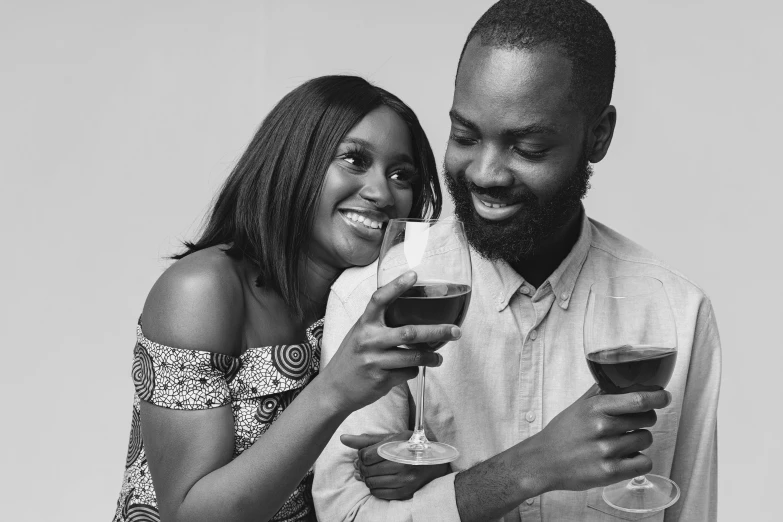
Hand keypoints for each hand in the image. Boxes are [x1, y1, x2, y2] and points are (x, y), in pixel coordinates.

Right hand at [321, 271, 460, 412]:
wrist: (334, 389)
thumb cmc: (352, 358)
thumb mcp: (360, 335)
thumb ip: (380, 324)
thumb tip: (413, 313)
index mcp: (363, 324)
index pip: (379, 299)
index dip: (396, 286)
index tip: (414, 275)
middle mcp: (368, 340)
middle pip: (409, 332)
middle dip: (437, 331)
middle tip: (455, 330)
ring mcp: (374, 361)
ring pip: (413, 357)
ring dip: (431, 357)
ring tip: (439, 358)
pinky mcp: (380, 380)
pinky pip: (407, 373)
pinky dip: (414, 370)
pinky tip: (410, 369)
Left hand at [342, 432, 451, 499]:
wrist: (435, 462)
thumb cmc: (411, 446)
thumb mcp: (392, 437)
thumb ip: (367, 440)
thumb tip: (343, 438)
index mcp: (397, 447)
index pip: (365, 455)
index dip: (362, 455)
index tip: (366, 454)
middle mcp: (401, 464)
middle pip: (366, 470)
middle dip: (362, 467)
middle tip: (367, 464)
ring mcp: (404, 480)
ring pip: (370, 483)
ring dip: (368, 478)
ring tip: (375, 471)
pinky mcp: (404, 492)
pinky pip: (378, 493)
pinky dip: (375, 487)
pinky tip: (381, 480)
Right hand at [525, 385, 671, 491]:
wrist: (544, 461)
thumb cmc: (562, 433)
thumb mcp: (578, 406)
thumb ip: (600, 392)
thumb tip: (619, 376)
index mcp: (596, 407)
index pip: (639, 399)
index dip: (658, 397)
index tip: (664, 397)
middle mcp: (602, 428)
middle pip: (648, 419)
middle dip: (644, 420)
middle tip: (630, 424)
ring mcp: (607, 451)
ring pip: (646, 440)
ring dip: (638, 440)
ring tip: (620, 442)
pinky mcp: (610, 473)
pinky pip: (645, 463)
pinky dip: (638, 460)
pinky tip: (625, 458)